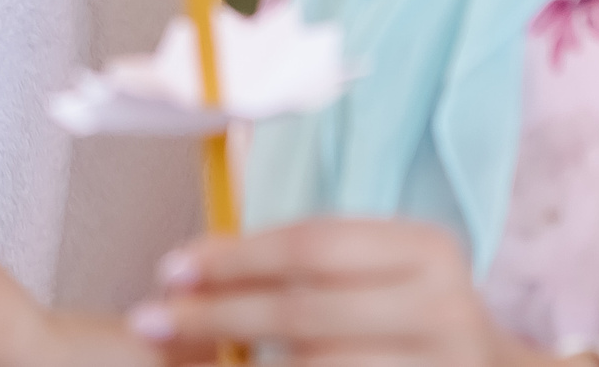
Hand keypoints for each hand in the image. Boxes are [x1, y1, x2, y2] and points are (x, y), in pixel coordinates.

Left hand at [128, 219, 567, 366]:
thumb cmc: (406, 317)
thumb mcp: (375, 272)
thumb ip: (300, 262)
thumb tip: (191, 265)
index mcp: (429, 251)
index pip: (312, 244)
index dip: (233, 256)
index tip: (170, 270)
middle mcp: (447, 310)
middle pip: (305, 311)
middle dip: (218, 315)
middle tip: (151, 319)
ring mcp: (444, 366)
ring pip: (315, 366)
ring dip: (247, 361)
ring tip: (193, 355)